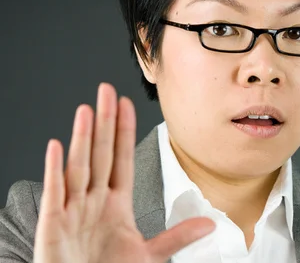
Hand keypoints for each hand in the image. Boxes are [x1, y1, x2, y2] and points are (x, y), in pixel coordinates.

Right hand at [33, 83, 214, 262]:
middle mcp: (93, 201)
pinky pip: (55, 194)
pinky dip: (54, 170)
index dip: (124, 132)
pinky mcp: (54, 225)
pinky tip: (57, 145)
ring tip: (89, 109)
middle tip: (107, 90)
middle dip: (106, 122)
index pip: (121, 159)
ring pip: (79, 166)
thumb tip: (209, 224)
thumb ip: (176, 236)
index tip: (128, 105)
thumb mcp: (147, 254)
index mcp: (115, 204)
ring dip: (84, 138)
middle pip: (101, 154)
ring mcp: (72, 211)